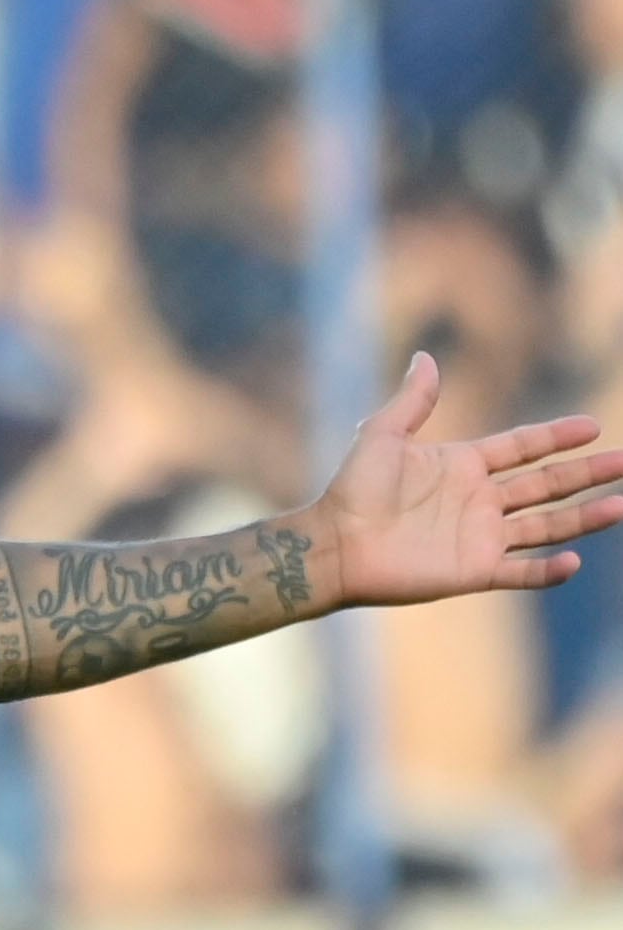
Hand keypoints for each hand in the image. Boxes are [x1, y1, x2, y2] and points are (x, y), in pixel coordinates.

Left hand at [310, 353, 622, 607]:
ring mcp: (480, 537)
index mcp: (463, 466)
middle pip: (546, 484)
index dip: (557, 436)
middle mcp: (479, 501)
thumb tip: (425, 357)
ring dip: (583, 517)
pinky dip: (548, 571)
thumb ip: (412, 400)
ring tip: (621, 504)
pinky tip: (574, 561)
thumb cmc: (353, 489)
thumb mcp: (383, 436)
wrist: (334, 544)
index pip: (523, 447)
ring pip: (546, 526)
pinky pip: (521, 572)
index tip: (593, 426)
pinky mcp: (474, 571)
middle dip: (587, 473)